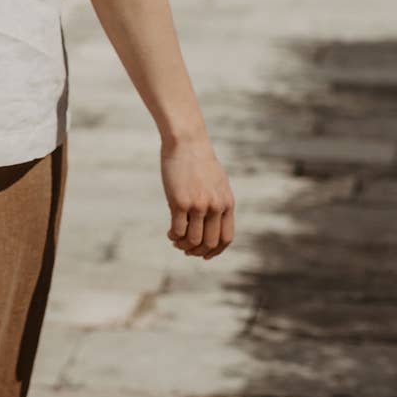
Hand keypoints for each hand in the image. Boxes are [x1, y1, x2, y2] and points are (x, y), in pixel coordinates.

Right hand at [161, 134, 234, 259]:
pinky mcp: (180, 202)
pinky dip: (173, 236)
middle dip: (197, 251)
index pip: (226, 238)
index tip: (204, 254)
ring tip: (175, 240)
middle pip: (209, 243)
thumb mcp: (217, 184)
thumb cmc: (199, 162)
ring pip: (193, 240)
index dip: (215, 251)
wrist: (187, 143)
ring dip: (183, 245)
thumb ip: (217, 203)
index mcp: (227, 204)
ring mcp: (198, 205)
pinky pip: (178, 230)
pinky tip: (169, 232)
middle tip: (185, 249)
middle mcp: (215, 207)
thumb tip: (208, 224)